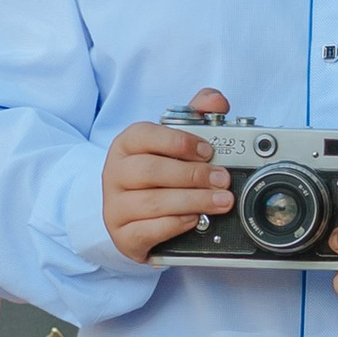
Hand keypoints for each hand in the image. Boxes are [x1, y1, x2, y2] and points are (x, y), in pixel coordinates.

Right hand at [103, 84, 231, 262]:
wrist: (132, 215)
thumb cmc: (155, 175)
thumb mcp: (171, 143)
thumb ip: (194, 117)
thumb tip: (216, 100)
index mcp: (126, 146)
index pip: (145, 136)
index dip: (179, 142)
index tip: (208, 151)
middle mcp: (115, 174)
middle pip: (150, 171)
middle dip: (193, 175)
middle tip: (222, 179)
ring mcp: (115, 206)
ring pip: (152, 203)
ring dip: (192, 201)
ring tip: (219, 201)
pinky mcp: (122, 235)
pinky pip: (147, 230)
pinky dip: (174, 224)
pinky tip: (194, 219)